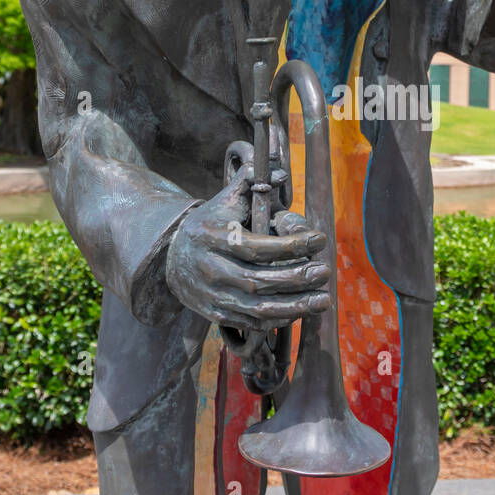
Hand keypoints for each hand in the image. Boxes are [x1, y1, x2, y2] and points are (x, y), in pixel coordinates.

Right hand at [165, 162, 329, 330]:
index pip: (257, 247)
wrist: (170, 258)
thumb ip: (249, 181)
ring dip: (295, 306)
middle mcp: (211, 270)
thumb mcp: (223, 200)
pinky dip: (278, 320)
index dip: (292, 245)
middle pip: (259, 281)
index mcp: (213, 238)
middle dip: (297, 278)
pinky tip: (301, 311)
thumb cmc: (209, 225)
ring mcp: (212, 296)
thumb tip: (280, 171)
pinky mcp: (216, 315)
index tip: (320, 239)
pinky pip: (251, 323)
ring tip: (323, 299)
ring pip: (257, 308)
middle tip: (324, 271)